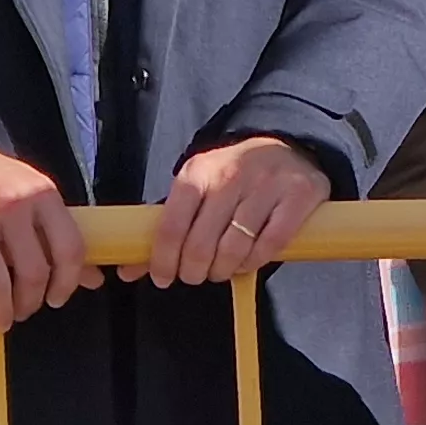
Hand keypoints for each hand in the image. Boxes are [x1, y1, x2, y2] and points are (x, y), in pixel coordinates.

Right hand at [0, 135, 97, 328]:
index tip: (57, 299)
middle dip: (30, 303)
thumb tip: (92, 278)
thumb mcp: (33, 195)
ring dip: (0, 312)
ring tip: (0, 318)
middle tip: (24, 311)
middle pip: (33, 272)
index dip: (67, 283)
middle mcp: (11, 205)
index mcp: (41, 195)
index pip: (69, 248)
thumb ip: (60, 235)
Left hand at [149, 136, 331, 285]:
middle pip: (202, 243)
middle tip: (196, 276)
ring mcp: (266, 184)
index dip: (164, 260)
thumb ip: (165, 229)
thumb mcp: (197, 190)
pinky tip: (249, 261)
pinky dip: (256, 261)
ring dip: (224, 270)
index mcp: (197, 172)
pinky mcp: (298, 195)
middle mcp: (230, 175)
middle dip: (194, 271)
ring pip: (235, 247)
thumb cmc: (232, 178)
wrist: (287, 146)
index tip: (164, 278)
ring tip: (221, 270)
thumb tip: (127, 271)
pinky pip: (271, 242)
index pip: (172, 225)